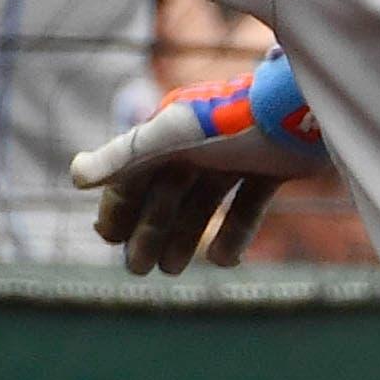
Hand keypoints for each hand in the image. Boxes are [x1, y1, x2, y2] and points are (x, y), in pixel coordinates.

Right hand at [70, 48, 329, 274]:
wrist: (304, 109)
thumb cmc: (233, 118)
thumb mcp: (173, 136)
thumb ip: (125, 154)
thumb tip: (74, 176)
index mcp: (175, 131)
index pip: (135, 171)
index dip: (119, 203)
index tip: (108, 237)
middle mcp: (205, 144)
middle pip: (167, 193)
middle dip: (149, 230)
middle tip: (138, 269)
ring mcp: (240, 156)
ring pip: (204, 204)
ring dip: (185, 237)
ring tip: (172, 270)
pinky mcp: (275, 168)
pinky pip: (248, 206)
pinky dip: (235, 234)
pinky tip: (225, 260)